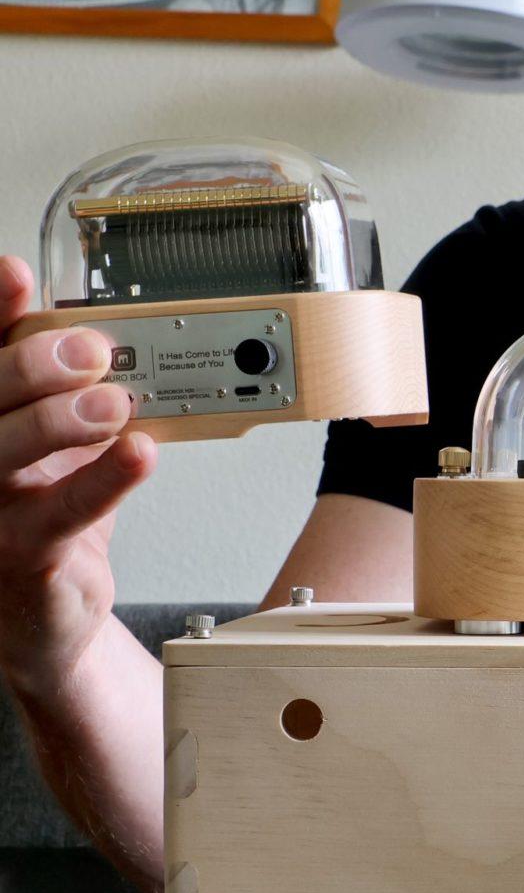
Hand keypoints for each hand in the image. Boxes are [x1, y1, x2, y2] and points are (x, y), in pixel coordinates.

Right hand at [0, 258, 155, 694]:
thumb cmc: (44, 518)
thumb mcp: (54, 446)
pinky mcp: (18, 555)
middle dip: (31, 365)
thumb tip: (113, 335)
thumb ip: (70, 393)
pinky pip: (60, 512)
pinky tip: (141, 452)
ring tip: (115, 401)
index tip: (13, 273)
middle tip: (90, 349)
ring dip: (60, 419)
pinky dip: (104, 479)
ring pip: (1, 453)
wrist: (43, 619)